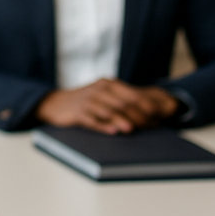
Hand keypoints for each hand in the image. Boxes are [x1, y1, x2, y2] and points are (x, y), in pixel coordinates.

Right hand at [35, 79, 180, 133]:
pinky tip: (111, 131)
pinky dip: (102, 125)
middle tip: (150, 127)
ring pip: (107, 111)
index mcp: (108, 84)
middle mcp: (98, 90)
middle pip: (122, 103)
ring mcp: (87, 101)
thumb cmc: (87, 102)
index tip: (158, 117)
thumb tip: (148, 117)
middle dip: (138, 115)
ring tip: (131, 129)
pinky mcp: (77, 112)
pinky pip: (91, 120)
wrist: (56, 103)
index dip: (146, 106)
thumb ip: (121, 102)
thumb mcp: (103, 96)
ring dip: (120, 120)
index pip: (131, 95)